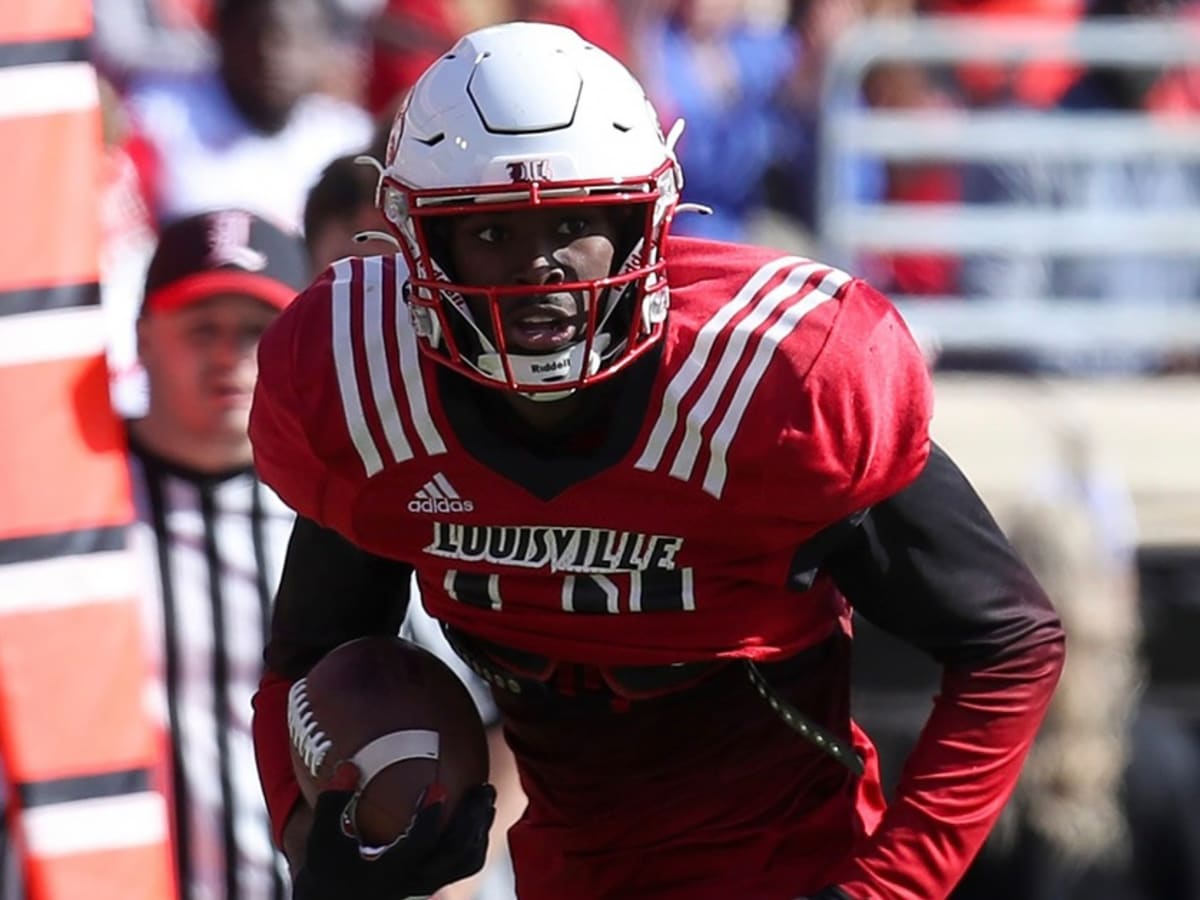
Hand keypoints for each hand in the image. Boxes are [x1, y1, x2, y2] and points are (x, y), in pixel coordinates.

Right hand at [292, 765, 496, 899]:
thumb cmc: (328, 864)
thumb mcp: (323, 837)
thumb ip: (334, 802)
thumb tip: (349, 766)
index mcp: (388, 872)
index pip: (416, 847)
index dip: (428, 818)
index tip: (438, 787)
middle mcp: (412, 882)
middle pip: (455, 856)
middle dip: (472, 821)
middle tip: (481, 788)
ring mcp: (426, 885)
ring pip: (466, 862)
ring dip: (481, 829)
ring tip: (486, 796)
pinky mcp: (433, 882)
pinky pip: (465, 863)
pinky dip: (476, 837)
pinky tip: (476, 810)